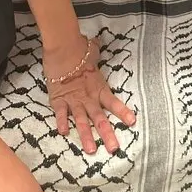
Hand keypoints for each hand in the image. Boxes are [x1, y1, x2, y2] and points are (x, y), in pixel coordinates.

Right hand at [43, 36, 135, 153]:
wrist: (63, 48)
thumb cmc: (80, 49)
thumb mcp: (91, 51)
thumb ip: (95, 50)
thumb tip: (98, 41)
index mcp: (99, 87)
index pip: (113, 102)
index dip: (123, 112)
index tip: (132, 122)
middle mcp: (88, 97)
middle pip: (100, 119)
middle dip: (107, 135)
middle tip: (113, 149)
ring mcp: (74, 100)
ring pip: (82, 121)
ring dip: (86, 136)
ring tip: (91, 150)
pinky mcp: (59, 100)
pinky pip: (61, 114)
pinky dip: (62, 122)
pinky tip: (63, 132)